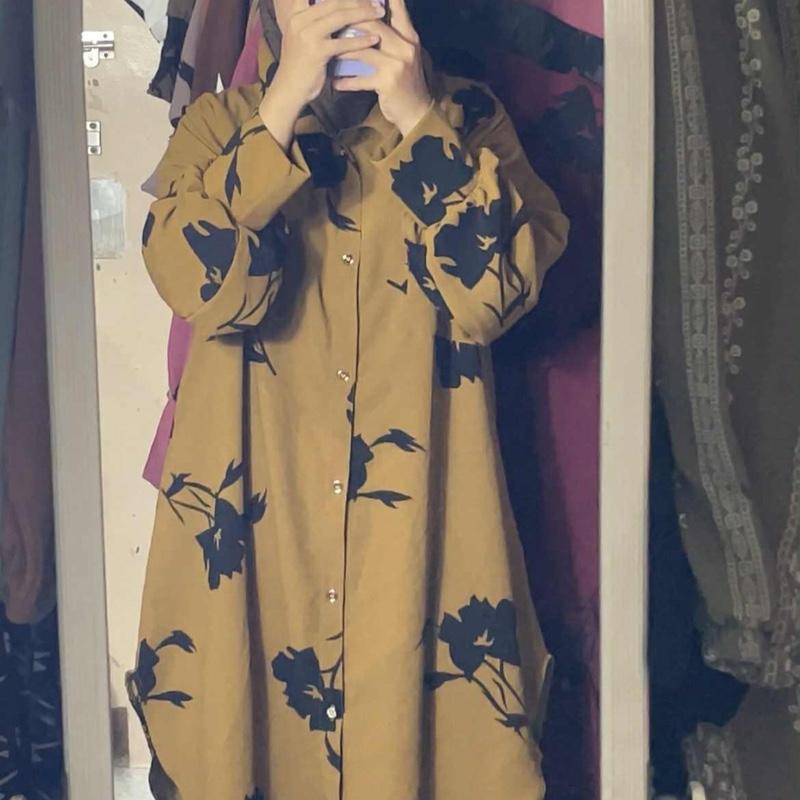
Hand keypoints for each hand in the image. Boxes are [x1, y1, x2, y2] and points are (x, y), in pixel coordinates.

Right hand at [259, 0, 385, 148]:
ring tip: (380, 14)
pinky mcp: (317, 51)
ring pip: (340, 17)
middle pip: (334, 2)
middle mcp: (300, 20)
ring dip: (364, 14)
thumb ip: (313, 22)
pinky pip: (343, 42)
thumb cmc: (299, 66)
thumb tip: (337, 11)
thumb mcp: (301, 38)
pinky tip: (375, 39)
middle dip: (358, 0)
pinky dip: (361, 40)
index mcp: (297, 14)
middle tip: (377, 3)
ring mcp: (307, 35)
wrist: (288, 91)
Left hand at [331, 0, 432, 136]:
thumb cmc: (407, 83)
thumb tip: (368, 20)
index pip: (396, 8)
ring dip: (343, 51)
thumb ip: (392, 37)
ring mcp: (397, 65)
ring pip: (363, 50)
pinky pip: (361, 79)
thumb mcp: (404, 55)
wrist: (417, 113)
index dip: (375, 0)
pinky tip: (335, 82)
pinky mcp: (388, 83)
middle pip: (373, 25)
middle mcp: (404, 47)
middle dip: (349, 22)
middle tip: (330, 22)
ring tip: (328, 50)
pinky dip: (347, 81)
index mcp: (409, 36)